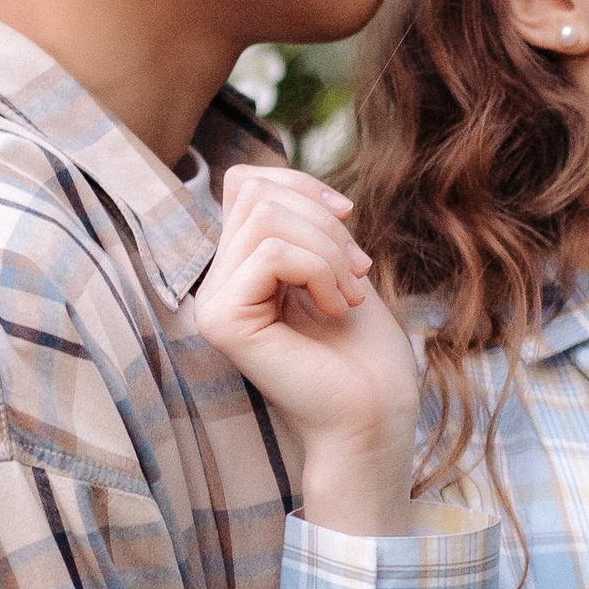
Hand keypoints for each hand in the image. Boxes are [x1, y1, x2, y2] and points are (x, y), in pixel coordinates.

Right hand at [197, 163, 421, 534]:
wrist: (375, 415)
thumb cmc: (366, 352)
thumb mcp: (335, 264)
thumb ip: (298, 221)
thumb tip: (267, 173)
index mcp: (241, 269)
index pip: (247, 183)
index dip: (300, 185)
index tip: (347, 218)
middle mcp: (217, 284)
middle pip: (258, 194)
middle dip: (324, 221)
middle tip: (358, 271)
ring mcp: (214, 303)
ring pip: (267, 218)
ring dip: (329, 250)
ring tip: (349, 294)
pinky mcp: (223, 321)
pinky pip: (273, 252)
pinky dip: (320, 270)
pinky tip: (336, 308)